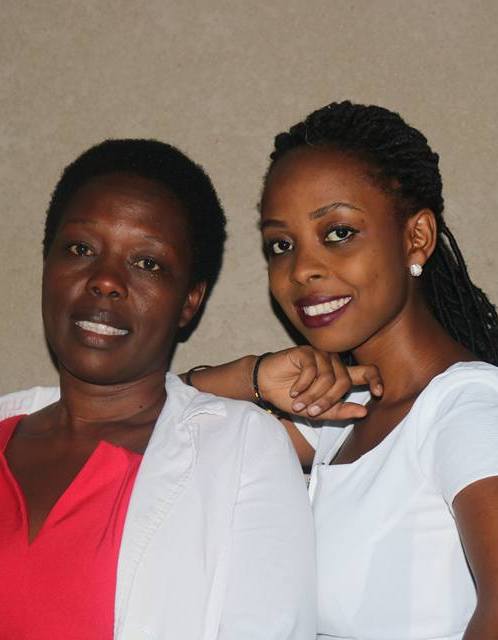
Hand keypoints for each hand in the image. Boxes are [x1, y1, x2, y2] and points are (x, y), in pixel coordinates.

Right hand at [257, 347, 382, 420]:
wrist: (266, 386)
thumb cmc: (292, 397)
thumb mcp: (318, 411)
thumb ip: (340, 412)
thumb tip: (364, 412)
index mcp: (341, 376)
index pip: (367, 372)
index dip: (376, 380)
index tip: (378, 393)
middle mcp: (334, 363)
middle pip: (344, 382)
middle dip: (328, 400)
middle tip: (312, 411)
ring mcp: (320, 355)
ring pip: (328, 377)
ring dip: (312, 395)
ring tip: (299, 403)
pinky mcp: (306, 351)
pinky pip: (312, 369)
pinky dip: (302, 384)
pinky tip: (293, 390)